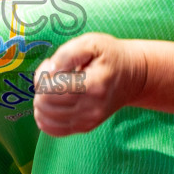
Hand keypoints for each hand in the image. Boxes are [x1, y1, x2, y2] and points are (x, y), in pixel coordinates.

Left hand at [32, 33, 146, 136]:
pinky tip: (52, 103)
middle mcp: (92, 108)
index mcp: (93, 85)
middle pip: (45, 105)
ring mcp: (89, 120)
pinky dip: (44, 117)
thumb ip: (66, 54)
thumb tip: (49, 71)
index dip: (43, 76)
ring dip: (41, 101)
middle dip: (40, 87)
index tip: (52, 64)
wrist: (133, 76)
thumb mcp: (91, 43)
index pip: (51, 91)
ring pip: (45, 119)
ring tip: (54, 87)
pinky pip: (53, 130)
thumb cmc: (110, 56)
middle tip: (52, 74)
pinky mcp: (85, 127)